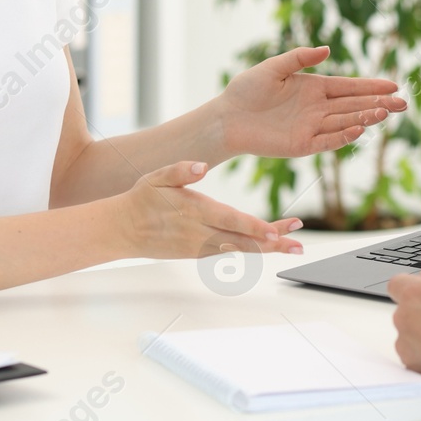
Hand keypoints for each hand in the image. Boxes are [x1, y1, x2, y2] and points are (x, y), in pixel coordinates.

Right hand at [117, 160, 304, 260]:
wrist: (122, 230)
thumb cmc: (141, 200)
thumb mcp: (156, 177)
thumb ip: (179, 170)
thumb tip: (202, 167)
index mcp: (194, 211)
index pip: (230, 221)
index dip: (252, 227)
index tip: (274, 231)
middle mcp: (200, 232)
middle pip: (242, 240)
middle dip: (272, 242)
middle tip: (298, 243)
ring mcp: (200, 246)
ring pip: (239, 249)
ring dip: (267, 248)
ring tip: (292, 245)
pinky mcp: (198, 253)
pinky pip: (229, 252)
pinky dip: (251, 249)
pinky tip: (270, 245)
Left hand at [216, 46, 407, 159]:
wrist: (226, 118)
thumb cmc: (246, 90)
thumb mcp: (273, 67)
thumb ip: (299, 57)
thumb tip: (328, 49)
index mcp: (314, 88)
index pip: (349, 87)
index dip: (371, 86)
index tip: (393, 85)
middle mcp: (317, 108)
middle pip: (354, 105)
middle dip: (378, 103)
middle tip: (402, 103)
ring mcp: (311, 127)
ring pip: (346, 122)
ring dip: (366, 117)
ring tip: (386, 112)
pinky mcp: (302, 145)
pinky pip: (328, 141)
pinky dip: (344, 136)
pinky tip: (359, 129)